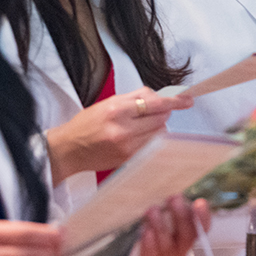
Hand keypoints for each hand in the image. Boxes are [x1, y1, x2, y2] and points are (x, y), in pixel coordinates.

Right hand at [47, 87, 193, 182]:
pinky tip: (138, 137)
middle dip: (162, 113)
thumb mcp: (107, 103)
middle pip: (160, 118)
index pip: (154, 103)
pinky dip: (150, 139)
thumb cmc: (87, 124)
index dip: (174, 101)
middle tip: (152, 112)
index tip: (187, 99)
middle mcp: (123, 129)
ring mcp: (127, 146)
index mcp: (116, 110)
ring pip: (159, 133)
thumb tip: (159, 96)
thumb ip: (134, 97)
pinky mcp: (128, 159)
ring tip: (140, 126)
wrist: (69, 149)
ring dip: (156, 127)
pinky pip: (151, 145)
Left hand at [135, 197, 210, 255]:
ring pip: (167, 246)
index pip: (202, 229)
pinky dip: (149, 244)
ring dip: (160, 226)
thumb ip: (173, 211)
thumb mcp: (167, 225)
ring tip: (153, 210)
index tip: (200, 203)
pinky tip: (145, 231)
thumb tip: (172, 188)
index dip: (203, 217)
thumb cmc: (157, 241)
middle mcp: (181, 251)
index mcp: (188, 238)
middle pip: (187, 236)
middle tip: (174, 198)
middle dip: (181, 217)